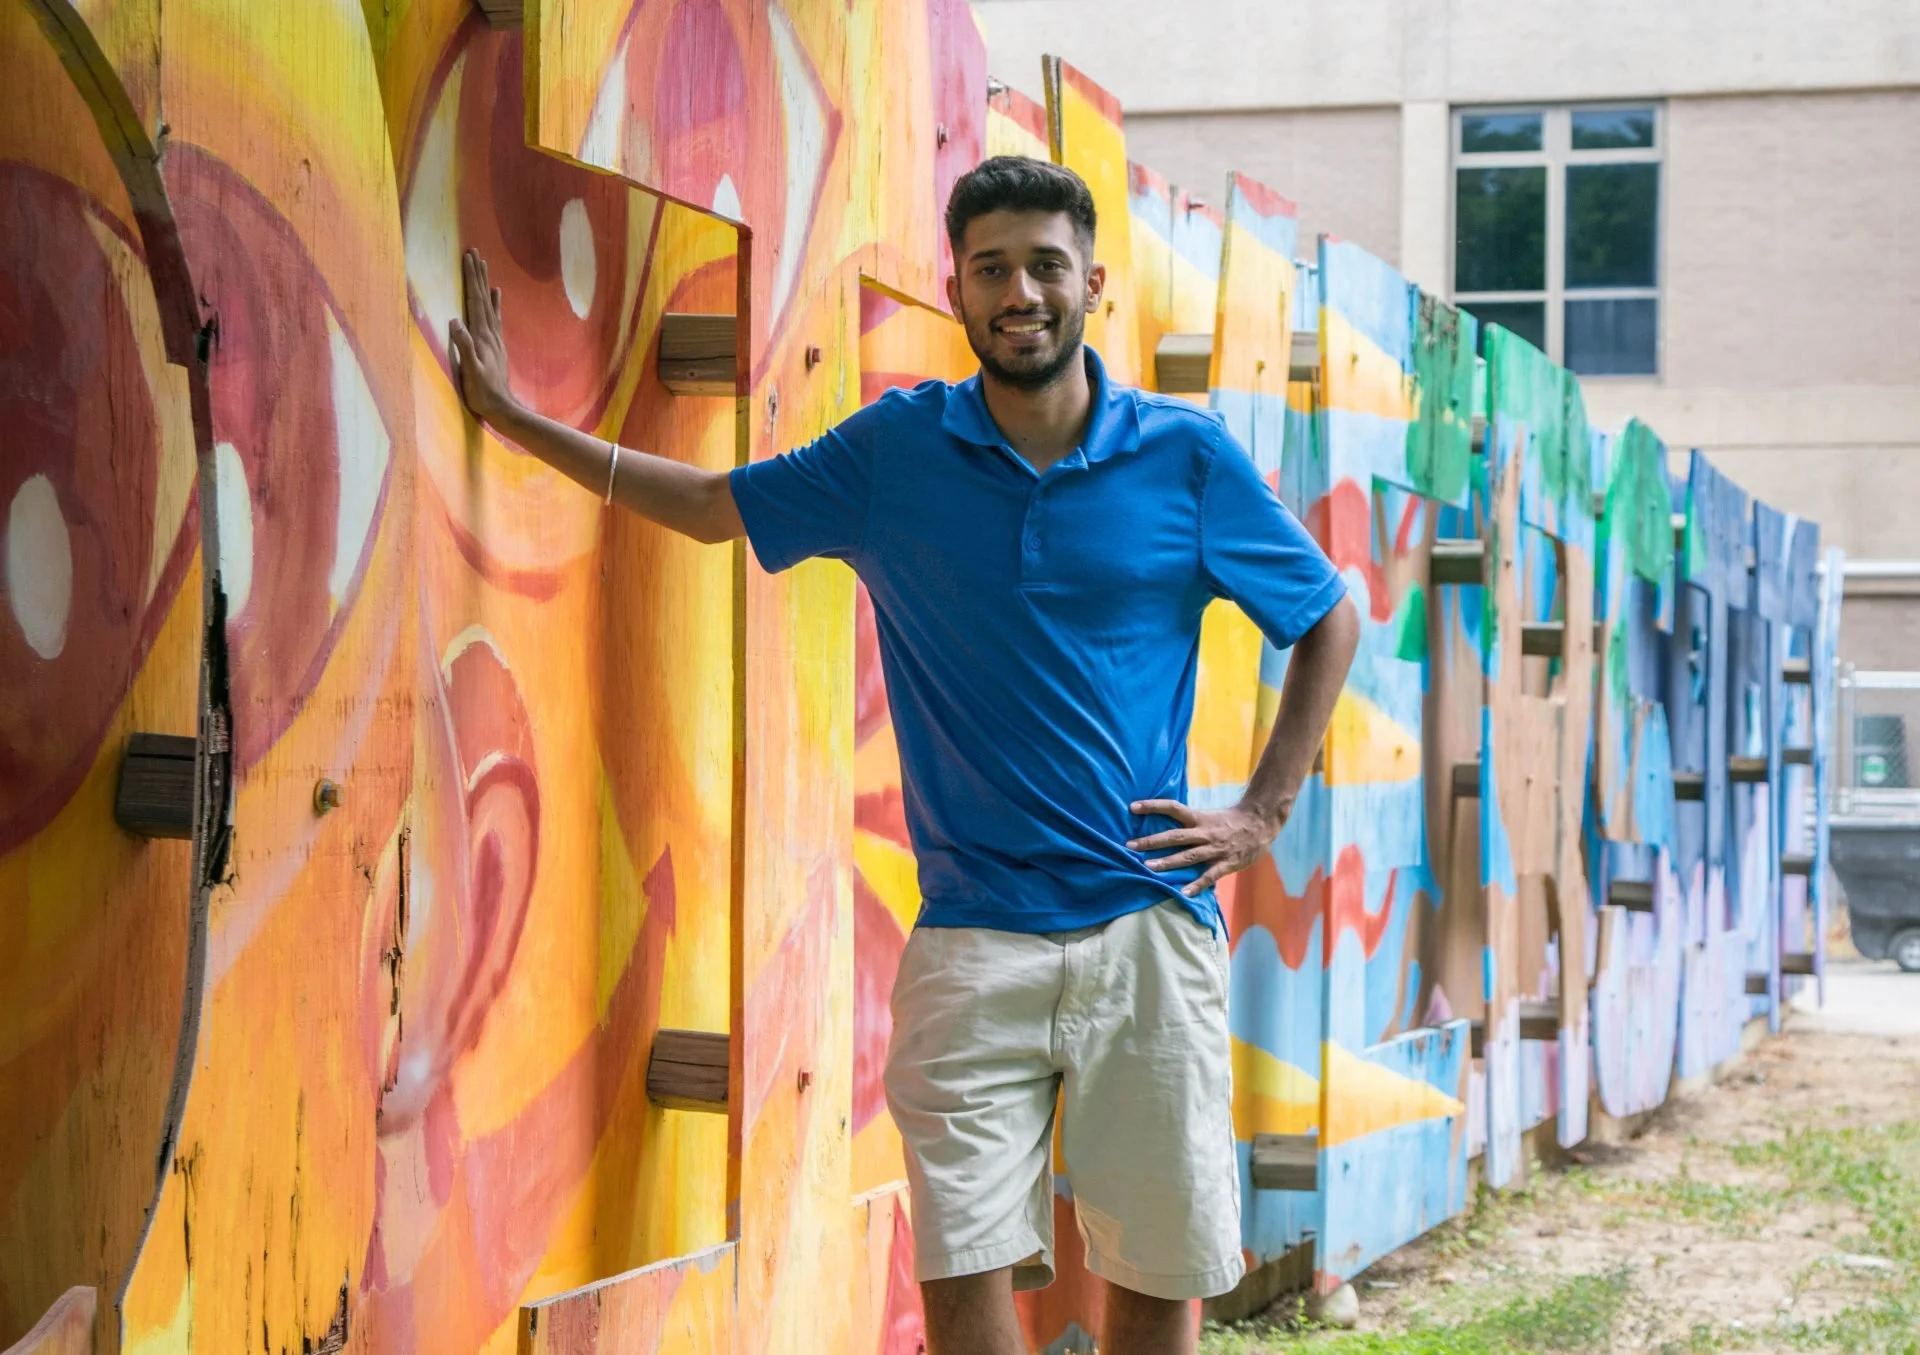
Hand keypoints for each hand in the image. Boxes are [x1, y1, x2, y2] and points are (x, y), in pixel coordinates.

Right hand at [448, 248, 515, 424]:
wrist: (502, 408)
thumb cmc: (482, 392)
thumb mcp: (470, 370)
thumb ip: (463, 346)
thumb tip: (454, 320)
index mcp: (481, 335)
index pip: (474, 300)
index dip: (471, 278)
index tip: (468, 257)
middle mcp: (489, 332)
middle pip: (482, 297)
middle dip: (477, 274)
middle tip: (474, 251)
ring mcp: (494, 338)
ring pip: (489, 303)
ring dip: (484, 283)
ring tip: (484, 265)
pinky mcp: (495, 345)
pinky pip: (495, 317)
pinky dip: (494, 302)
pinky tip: (496, 294)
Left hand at [1127, 798, 1286, 896]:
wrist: (1261, 823)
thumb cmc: (1232, 820)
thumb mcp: (1209, 816)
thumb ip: (1191, 823)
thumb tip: (1166, 826)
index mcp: (1199, 818)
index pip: (1172, 807)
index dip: (1153, 806)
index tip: (1132, 807)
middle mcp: (1204, 832)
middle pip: (1174, 836)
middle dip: (1151, 841)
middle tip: (1130, 846)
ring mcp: (1215, 849)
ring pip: (1188, 856)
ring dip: (1167, 862)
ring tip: (1147, 867)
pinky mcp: (1227, 863)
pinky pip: (1209, 875)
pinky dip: (1196, 885)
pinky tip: (1183, 892)